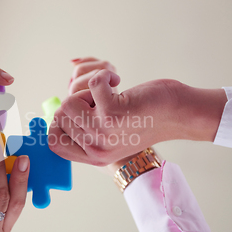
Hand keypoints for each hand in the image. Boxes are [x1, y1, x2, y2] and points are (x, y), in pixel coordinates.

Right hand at [49, 58, 226, 165]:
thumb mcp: (111, 137)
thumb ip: (86, 134)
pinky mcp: (113, 113)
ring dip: (88, 89)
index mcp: (93, 157)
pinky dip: (104, 74)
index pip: (53, 143)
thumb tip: (56, 115)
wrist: (178, 114)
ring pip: (69, 100)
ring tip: (109, 94)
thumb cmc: (144, 119)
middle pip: (59, 115)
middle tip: (100, 102)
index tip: (79, 110)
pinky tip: (117, 81)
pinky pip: (92, 83)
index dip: (60, 121)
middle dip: (77, 100)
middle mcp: (96, 149)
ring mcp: (102, 133)